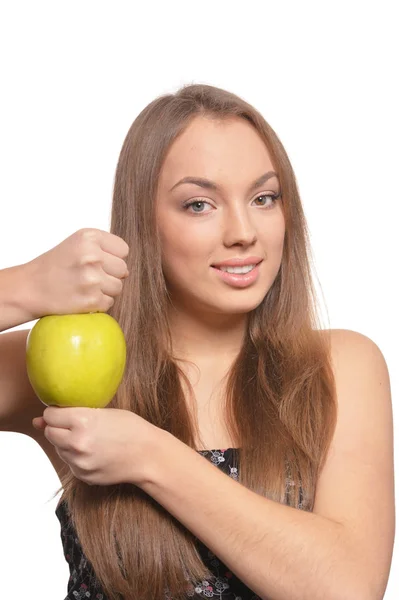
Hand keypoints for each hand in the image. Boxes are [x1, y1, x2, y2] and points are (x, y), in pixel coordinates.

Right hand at [24, 228, 129, 318]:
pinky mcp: (91, 300)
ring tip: (84, 286)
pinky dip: (98, 303)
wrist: (30, 288)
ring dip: (105, 290)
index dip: (112, 258)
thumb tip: (127, 268)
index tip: (96, 262)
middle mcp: (91, 255)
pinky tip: (81, 297)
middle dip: (110, 275)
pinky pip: (110, 302)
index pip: (123, 250)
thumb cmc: (56, 265)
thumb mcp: (77, 244)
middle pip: (123, 269)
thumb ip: (104, 247)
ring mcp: (92, 279)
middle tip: (88, 276)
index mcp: (89, 237)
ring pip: (118, 287)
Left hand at [32, 406, 160, 486]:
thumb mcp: (104, 412)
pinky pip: (69, 462)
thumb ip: (72, 414)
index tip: (66, 412)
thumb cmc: (131, 428)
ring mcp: (79, 462)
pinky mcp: (82, 475)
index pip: (50, 415)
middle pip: (50, 433)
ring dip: (67, 442)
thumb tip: (37, 421)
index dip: (57, 412)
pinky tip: (95, 451)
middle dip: (58, 427)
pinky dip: (76, 456)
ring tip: (90, 438)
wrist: (149, 456)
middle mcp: (77, 443)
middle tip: (77, 425)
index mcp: (82, 421)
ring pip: (58, 448)